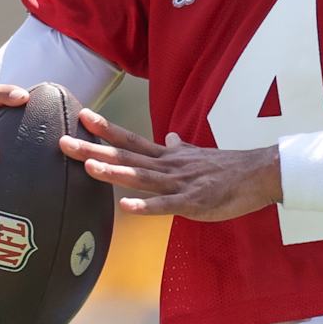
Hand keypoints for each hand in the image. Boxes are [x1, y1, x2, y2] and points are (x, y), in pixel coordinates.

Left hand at [58, 108, 280, 219]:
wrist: (260, 174)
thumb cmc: (230, 167)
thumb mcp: (200, 154)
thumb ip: (180, 148)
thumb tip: (168, 137)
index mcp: (168, 156)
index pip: (131, 140)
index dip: (106, 130)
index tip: (81, 117)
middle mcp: (169, 166)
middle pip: (126, 156)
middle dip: (93, 149)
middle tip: (62, 141)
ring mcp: (179, 184)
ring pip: (141, 177)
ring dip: (114, 172)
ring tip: (88, 167)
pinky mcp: (193, 203)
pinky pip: (164, 205)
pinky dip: (144, 206)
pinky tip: (125, 206)